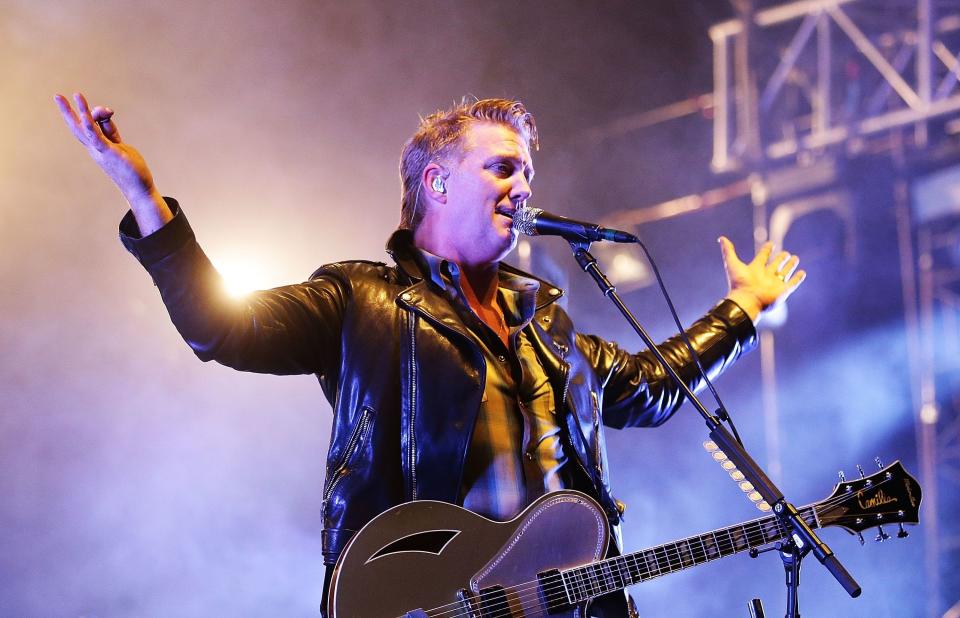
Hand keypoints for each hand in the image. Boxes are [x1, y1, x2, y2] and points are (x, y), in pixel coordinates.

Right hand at [55, 92, 171, 233]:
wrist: (138, 188)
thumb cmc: (129, 168)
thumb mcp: (119, 145)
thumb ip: (110, 130)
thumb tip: (105, 113)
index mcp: (96, 145)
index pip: (85, 126)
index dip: (86, 112)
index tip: (95, 104)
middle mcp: (94, 148)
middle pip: (77, 127)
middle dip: (67, 111)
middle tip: (56, 96)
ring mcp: (100, 150)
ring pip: (86, 128)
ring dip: (82, 110)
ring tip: (77, 95)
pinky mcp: (109, 152)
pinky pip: (96, 136)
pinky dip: (90, 125)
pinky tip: (85, 115)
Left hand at [718, 236, 805, 321]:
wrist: (746, 301)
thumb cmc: (739, 284)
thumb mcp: (732, 264)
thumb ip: (728, 251)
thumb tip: (721, 238)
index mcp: (755, 269)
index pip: (762, 257)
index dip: (766, 250)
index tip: (770, 243)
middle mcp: (765, 276)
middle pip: (775, 265)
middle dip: (780, 259)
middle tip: (785, 253)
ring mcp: (775, 284)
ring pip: (784, 273)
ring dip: (790, 266)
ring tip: (795, 258)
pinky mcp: (783, 291)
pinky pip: (792, 283)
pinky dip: (798, 278)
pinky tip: (802, 272)